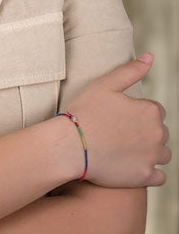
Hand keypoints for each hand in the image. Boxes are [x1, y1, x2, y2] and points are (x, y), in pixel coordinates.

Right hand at [65, 53, 170, 187]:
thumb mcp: (105, 84)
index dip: (136, 111)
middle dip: (144, 131)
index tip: (118, 115)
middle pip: (160, 132)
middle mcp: (158, 134)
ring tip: (124, 148)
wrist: (70, 145)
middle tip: (117, 131)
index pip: (155, 110)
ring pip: (162, 154)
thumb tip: (150, 57)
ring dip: (149, 151)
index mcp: (151, 110)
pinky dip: (149, 171)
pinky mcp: (146, 177)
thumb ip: (131, 71)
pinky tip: (130, 165)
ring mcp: (153, 157)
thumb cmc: (84, 111)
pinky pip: (159, 176)